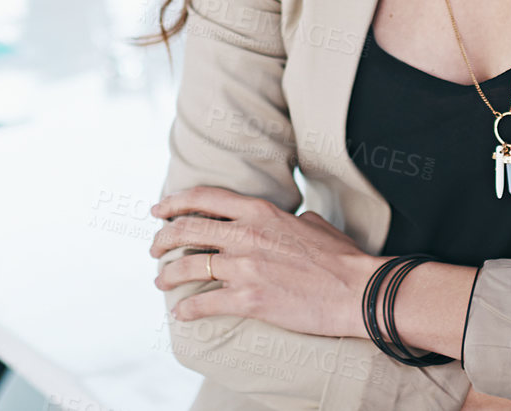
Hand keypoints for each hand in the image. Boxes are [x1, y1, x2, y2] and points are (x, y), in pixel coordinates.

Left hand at [150, 186, 377, 336]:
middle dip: (162, 239)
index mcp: (260, 211)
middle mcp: (246, 234)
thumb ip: (290, 219)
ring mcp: (245, 267)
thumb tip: (290, 220)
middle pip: (187, 229)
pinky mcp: (249, 300)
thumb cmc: (341, 258)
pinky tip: (181, 313)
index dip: (175, 202)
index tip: (159, 210)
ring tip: (161, 281)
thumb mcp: (311, 223)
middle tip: (154, 248)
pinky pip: (205, 303)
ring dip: (168, 274)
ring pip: (188, 266)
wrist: (357, 290)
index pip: (204, 198)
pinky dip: (187, 309)